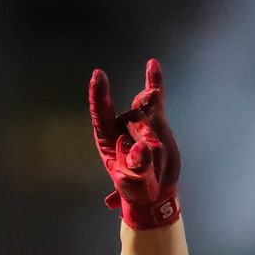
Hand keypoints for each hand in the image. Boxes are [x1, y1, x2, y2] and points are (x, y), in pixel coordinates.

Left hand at [89, 58, 180, 228]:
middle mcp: (119, 127)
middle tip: (149, 157)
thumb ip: (138, 167)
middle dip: (145, 134)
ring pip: (148, 111)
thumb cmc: (138, 189)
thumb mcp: (136, 183)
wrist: (155, 191)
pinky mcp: (154, 120)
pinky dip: (154, 82)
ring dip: (154, 128)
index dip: (99, 95)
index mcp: (107, 141)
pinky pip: (154, 99)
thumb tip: (140, 148)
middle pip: (132, 117)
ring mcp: (137, 121)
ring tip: (156, 154)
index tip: (98, 75)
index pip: (100, 114)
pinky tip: (153, 64)